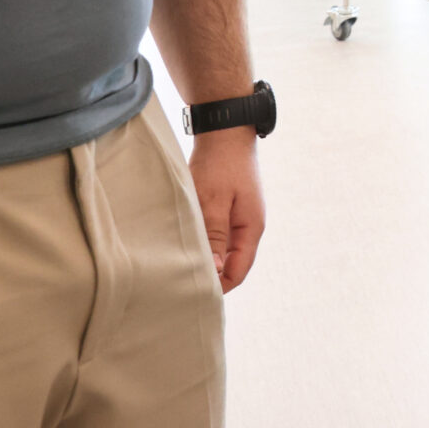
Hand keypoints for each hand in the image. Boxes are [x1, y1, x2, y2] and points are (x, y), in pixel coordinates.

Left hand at [187, 127, 265, 291]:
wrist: (226, 132)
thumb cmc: (220, 165)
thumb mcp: (214, 201)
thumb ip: (214, 236)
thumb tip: (214, 271)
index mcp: (251, 228)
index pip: (238, 271)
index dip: (218, 287)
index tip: (191, 295)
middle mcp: (247, 227)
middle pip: (231, 264)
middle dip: (209, 276)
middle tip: (179, 283)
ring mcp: (238, 218)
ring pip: (221, 250)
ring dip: (204, 258)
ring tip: (177, 265)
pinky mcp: (227, 209)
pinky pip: (215, 235)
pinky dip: (201, 242)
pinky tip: (181, 242)